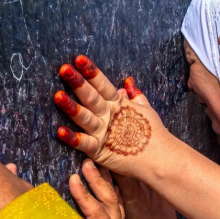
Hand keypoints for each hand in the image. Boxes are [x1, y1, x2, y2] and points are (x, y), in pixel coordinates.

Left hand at [54, 56, 175, 177]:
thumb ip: (136, 96)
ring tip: (58, 96)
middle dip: (78, 83)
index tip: (78, 59)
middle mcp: (110, 116)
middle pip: (91, 97)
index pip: (103, 85)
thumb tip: (128, 82)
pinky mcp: (100, 151)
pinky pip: (84, 143)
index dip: (91, 72)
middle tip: (64, 70)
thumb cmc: (155, 134)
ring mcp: (104, 133)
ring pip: (85, 117)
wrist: (161, 159)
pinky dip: (72, 138)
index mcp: (119, 105)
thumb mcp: (146, 110)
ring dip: (71, 107)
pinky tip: (60, 131)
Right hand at [69, 159, 127, 218]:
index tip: (73, 178)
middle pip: (108, 201)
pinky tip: (108, 181)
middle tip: (86, 163)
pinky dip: (114, 192)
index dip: (84, 195)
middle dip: (96, 180)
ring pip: (116, 202)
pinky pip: (120, 208)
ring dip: (105, 182)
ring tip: (94, 165)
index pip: (95, 212)